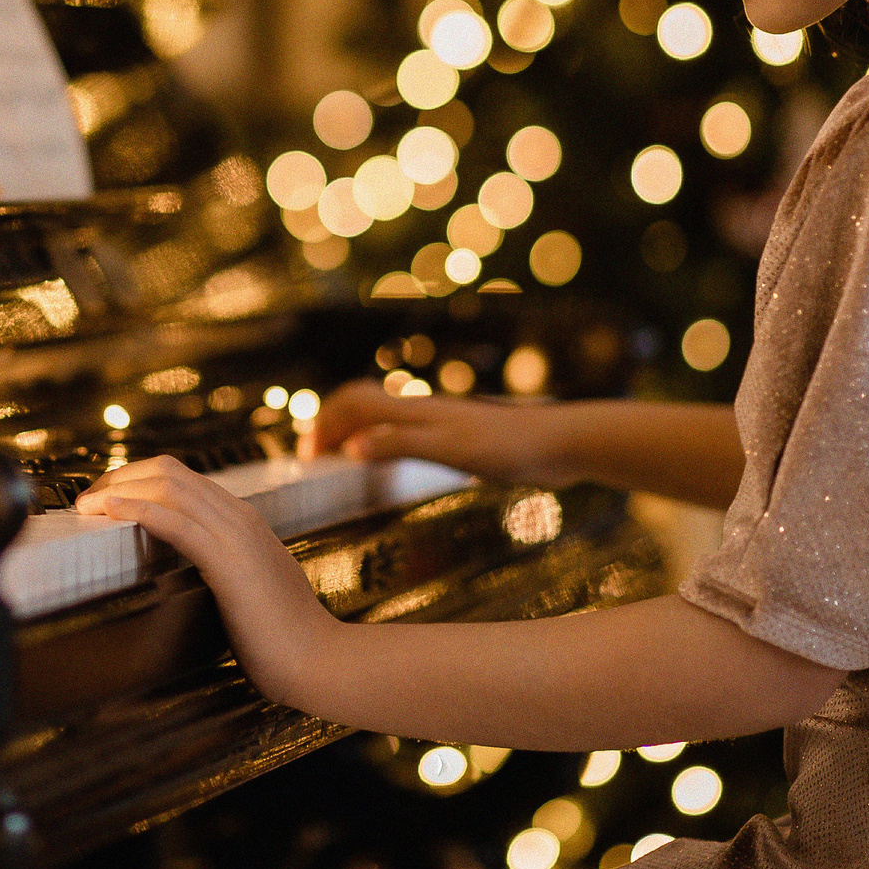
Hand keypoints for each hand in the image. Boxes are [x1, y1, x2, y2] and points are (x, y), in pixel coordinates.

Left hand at [75, 456, 338, 708]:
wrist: (320, 660)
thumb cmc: (284, 638)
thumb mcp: (250, 590)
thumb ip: (226, 572)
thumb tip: (195, 576)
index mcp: (244, 521)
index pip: (183, 479)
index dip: (138, 481)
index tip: (105, 501)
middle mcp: (239, 517)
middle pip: (169, 471)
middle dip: (120, 477)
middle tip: (85, 501)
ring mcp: (236, 535)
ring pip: (169, 486)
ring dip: (119, 488)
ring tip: (86, 505)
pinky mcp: (228, 561)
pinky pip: (176, 522)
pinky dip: (137, 509)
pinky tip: (110, 511)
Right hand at [300, 380, 572, 486]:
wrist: (562, 444)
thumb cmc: (510, 447)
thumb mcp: (449, 450)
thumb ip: (399, 446)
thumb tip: (349, 448)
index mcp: (416, 410)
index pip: (354, 403)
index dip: (325, 423)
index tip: (306, 454)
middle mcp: (425, 411)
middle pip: (366, 404)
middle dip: (334, 423)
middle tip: (314, 454)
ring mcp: (443, 422)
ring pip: (386, 417)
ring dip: (358, 431)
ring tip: (343, 457)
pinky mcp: (461, 438)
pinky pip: (409, 433)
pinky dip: (386, 444)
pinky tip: (398, 465)